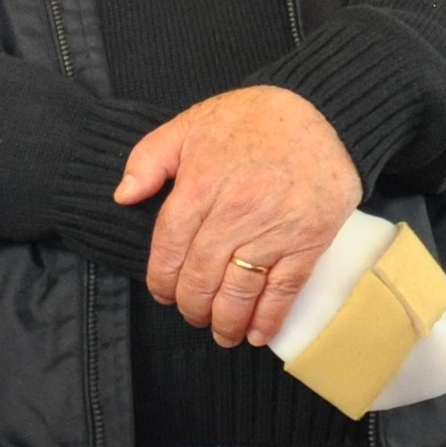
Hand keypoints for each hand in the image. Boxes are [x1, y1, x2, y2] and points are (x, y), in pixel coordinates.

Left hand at [118, 85, 360, 346]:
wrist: (322, 112)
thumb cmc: (250, 119)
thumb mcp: (188, 124)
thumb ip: (149, 159)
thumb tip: (123, 196)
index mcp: (200, 185)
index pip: (170, 246)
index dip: (162, 278)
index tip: (162, 293)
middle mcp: (234, 213)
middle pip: (201, 275)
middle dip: (191, 305)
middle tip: (191, 314)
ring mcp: (274, 230)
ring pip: (239, 290)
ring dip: (225, 320)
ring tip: (220, 334)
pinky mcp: (308, 241)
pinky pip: (284, 289)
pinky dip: (269, 318)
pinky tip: (257, 334)